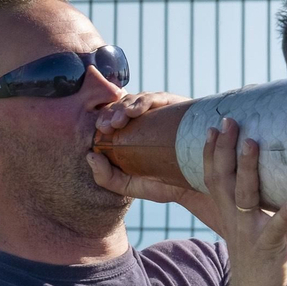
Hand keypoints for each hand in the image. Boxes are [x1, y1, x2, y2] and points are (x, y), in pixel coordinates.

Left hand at [88, 92, 210, 211]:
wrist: (197, 187)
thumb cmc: (164, 186)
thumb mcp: (130, 186)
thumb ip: (106, 177)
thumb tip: (89, 154)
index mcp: (132, 134)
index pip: (112, 117)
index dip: (104, 118)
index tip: (100, 130)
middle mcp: (146, 120)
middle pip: (122, 105)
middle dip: (112, 112)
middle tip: (108, 125)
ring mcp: (161, 112)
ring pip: (137, 99)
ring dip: (125, 106)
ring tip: (121, 119)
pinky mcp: (177, 107)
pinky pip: (158, 98)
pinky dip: (144, 101)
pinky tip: (136, 111)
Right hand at [203, 119, 286, 285]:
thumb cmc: (266, 262)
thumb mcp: (272, 232)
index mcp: (232, 213)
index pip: (215, 178)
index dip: (211, 153)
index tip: (212, 127)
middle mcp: (236, 219)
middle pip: (224, 178)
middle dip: (224, 149)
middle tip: (229, 121)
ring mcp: (251, 233)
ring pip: (246, 196)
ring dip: (249, 169)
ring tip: (254, 144)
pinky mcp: (269, 248)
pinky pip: (276, 229)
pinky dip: (285, 215)